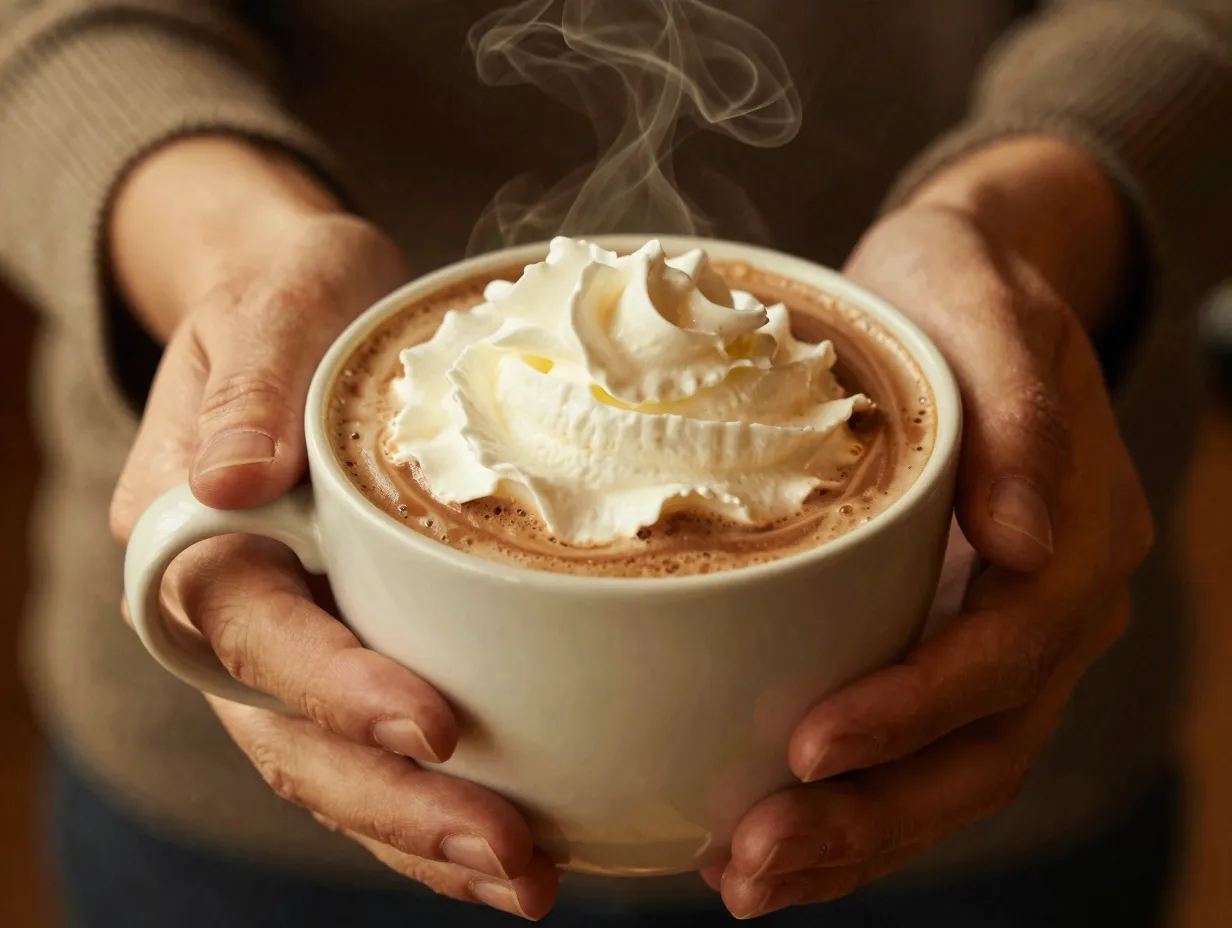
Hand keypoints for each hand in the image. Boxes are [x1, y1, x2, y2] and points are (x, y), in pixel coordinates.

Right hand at [108, 138, 557, 919]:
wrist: (303, 310)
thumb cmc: (287, 298)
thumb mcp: (271, 306)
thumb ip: (247, 389)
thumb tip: (228, 482)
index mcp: (194, 539)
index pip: (256, 633)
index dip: (337, 688)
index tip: (436, 725)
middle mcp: (234, 616)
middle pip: (296, 740)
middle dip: (399, 806)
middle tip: (508, 854)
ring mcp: (294, 647)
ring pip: (340, 771)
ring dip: (429, 835)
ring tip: (529, 880)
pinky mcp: (356, 651)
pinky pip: (386, 749)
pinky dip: (444, 802)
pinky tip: (519, 841)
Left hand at [708, 137, 1153, 916]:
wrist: (961, 291)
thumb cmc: (960, 291)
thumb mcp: (985, 306)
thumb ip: (1019, 410)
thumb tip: (1032, 539)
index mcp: (1074, 534)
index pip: (1006, 651)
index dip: (915, 708)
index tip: (809, 747)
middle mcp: (1050, 609)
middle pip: (981, 747)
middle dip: (870, 816)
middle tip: (752, 865)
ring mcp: (1003, 639)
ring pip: (948, 773)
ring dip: (852, 841)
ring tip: (743, 881)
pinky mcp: (945, 645)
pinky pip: (915, 750)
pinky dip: (850, 808)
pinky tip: (765, 843)